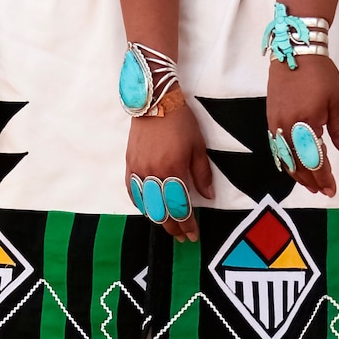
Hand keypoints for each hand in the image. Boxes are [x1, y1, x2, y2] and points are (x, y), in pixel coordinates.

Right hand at [125, 97, 213, 241]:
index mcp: (173, 170)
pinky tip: (147, 209)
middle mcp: (153, 174)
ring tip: (168, 226)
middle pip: (162, 211)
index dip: (187, 224)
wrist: (155, 101)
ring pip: (146, 204)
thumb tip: (208, 196)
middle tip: (182, 236)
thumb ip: (202, 174)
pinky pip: (132, 191)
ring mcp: (139, 170)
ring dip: (157, 219)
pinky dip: (140, 203)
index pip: (180, 207)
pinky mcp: (129, 164)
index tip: (193, 235)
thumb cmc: (181, 122)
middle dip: (173, 227)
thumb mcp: (198, 146)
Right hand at [266, 56, 338, 196]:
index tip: (331, 190)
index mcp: (305, 123)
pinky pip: (276, 147)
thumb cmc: (320, 74)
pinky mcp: (270, 119)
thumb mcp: (337, 101)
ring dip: (297, 174)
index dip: (323, 178)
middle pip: (297, 164)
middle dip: (311, 181)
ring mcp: (275, 124)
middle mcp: (286, 128)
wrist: (294, 51)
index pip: (314, 160)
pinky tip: (294, 166)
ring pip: (284, 158)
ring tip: (310, 184)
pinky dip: (286, 161)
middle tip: (323, 191)